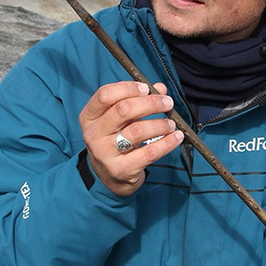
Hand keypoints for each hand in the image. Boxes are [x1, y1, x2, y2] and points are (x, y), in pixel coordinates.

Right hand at [79, 81, 183, 195]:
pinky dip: (167, 143)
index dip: (128, 88)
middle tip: (167, 103)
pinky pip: (149, 152)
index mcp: (89, 117)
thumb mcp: (119, 120)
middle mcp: (93, 134)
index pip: (105, 95)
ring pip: (137, 131)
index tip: (147, 88)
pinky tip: (176, 137)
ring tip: (171, 123)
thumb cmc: (115, 141)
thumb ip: (137, 101)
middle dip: (150, 103)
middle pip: (123, 110)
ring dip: (160, 124)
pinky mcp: (121, 170)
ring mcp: (105, 153)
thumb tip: (160, 88)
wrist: (109, 178)